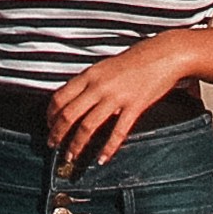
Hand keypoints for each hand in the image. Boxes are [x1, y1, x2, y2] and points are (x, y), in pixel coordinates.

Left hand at [45, 38, 200, 167]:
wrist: (163, 54)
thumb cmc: (133, 61)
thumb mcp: (103, 67)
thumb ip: (87, 82)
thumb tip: (72, 100)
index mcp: (88, 75)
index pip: (59, 98)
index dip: (50, 115)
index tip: (48, 126)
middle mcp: (98, 86)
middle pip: (69, 115)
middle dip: (57, 134)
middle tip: (53, 146)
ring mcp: (116, 97)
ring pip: (87, 126)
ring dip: (76, 144)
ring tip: (70, 156)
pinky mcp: (134, 106)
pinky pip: (117, 132)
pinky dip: (108, 148)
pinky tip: (101, 159)